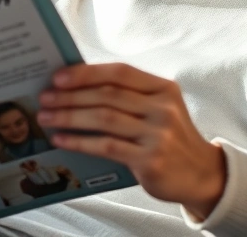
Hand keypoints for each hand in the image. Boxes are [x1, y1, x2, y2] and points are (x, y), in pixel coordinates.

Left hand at [37, 63, 225, 218]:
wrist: (201, 174)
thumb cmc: (169, 137)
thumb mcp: (159, 108)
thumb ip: (128, 96)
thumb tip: (76, 86)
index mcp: (163, 88)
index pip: (120, 72)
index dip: (86, 73)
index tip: (58, 76)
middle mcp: (163, 108)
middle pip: (107, 95)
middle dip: (71, 95)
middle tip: (45, 98)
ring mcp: (158, 134)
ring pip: (103, 119)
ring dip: (69, 116)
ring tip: (46, 117)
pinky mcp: (150, 160)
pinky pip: (106, 146)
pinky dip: (79, 141)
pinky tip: (61, 139)